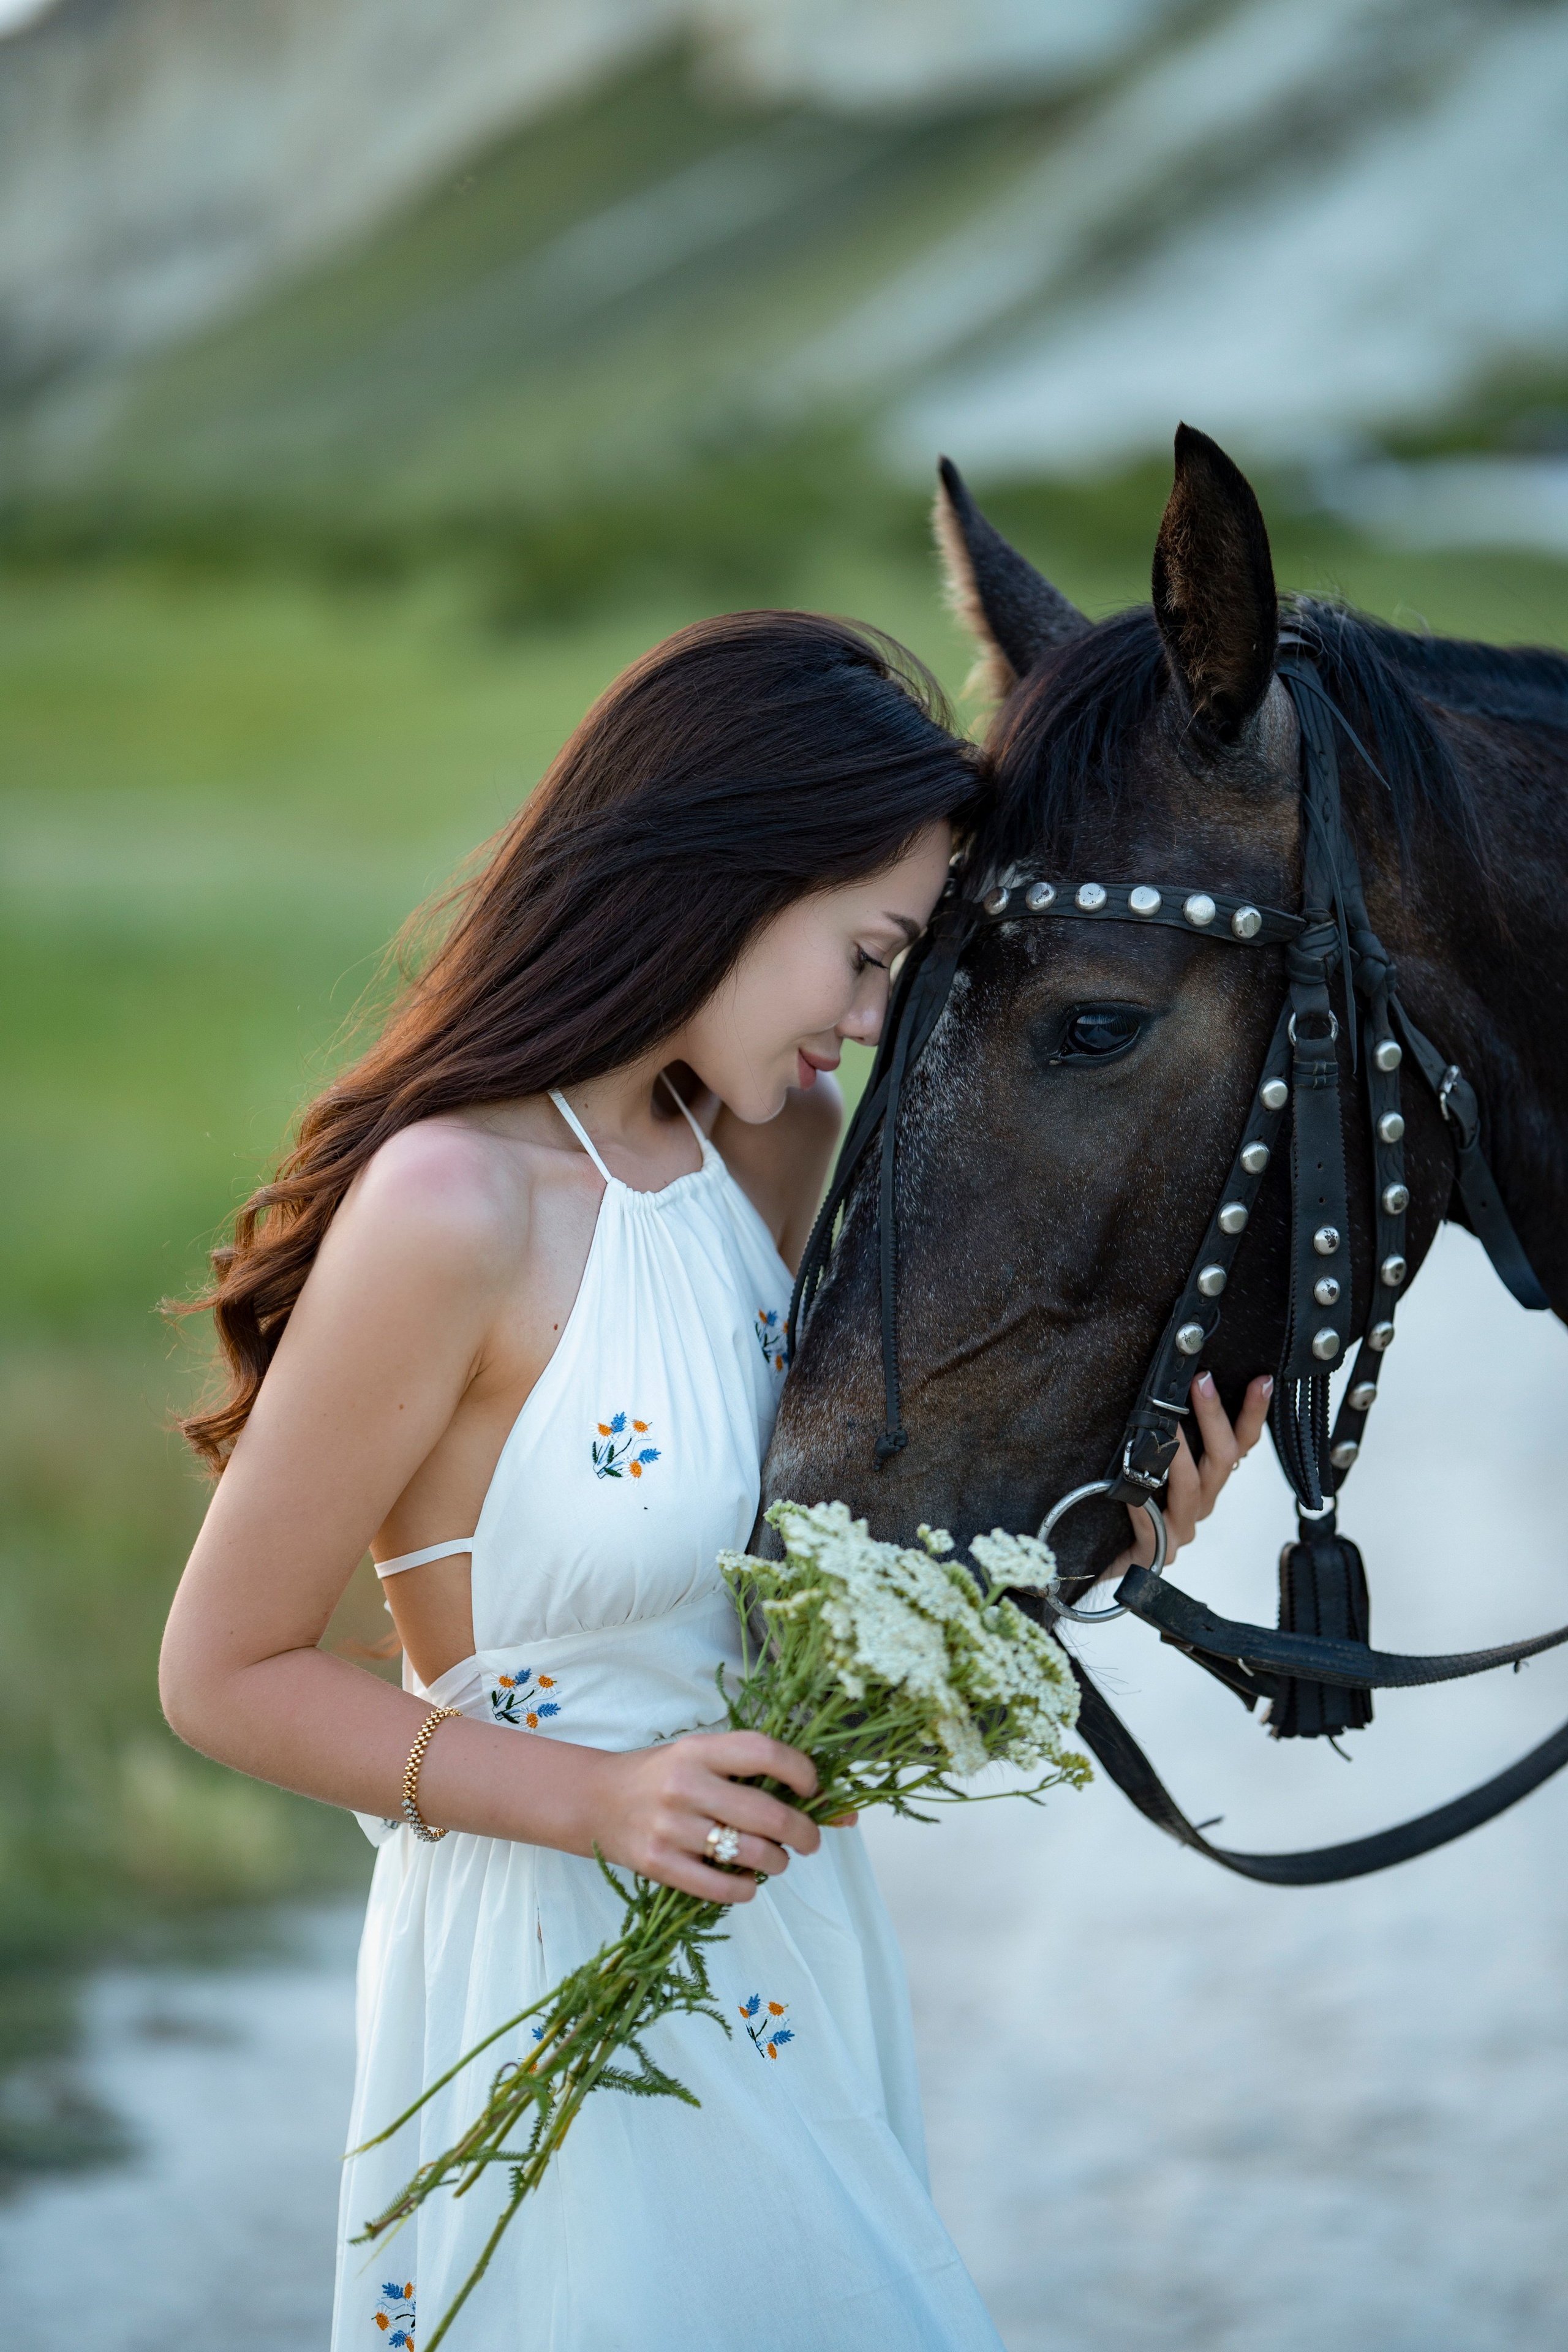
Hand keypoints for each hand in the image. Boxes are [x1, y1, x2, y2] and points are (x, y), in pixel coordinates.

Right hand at [592, 1729, 820, 1903]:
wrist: (596, 1801)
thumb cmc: (663, 1775)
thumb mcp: (701, 1757)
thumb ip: (755, 1773)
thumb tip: (837, 1808)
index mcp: (698, 1750)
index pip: (764, 1752)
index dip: (801, 1771)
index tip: (812, 1788)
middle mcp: (685, 1785)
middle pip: (766, 1813)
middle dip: (803, 1831)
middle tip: (809, 1839)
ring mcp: (670, 1828)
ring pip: (750, 1854)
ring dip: (779, 1861)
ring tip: (778, 1858)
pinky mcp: (658, 1865)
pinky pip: (721, 1889)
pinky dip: (747, 1889)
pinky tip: (748, 1881)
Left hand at [1112, 1370, 1272, 1576]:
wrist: (1098, 1560)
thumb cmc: (1120, 1504)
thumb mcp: (1147, 1461)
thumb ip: (1163, 1435)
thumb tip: (1164, 1389)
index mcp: (1206, 1481)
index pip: (1240, 1444)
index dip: (1253, 1414)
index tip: (1260, 1381)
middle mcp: (1200, 1504)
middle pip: (1223, 1459)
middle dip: (1214, 1416)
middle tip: (1202, 1381)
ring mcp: (1181, 1529)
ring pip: (1191, 1486)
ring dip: (1179, 1451)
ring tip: (1166, 1421)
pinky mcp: (1158, 1550)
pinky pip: (1153, 1521)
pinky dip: (1142, 1503)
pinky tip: (1127, 1489)